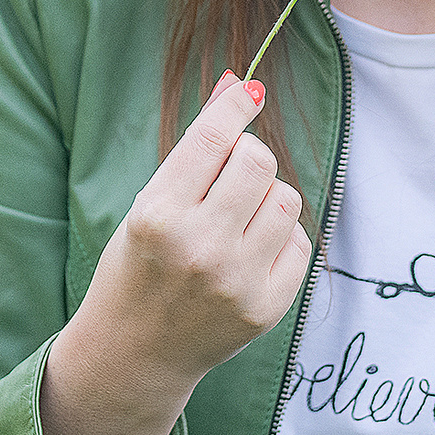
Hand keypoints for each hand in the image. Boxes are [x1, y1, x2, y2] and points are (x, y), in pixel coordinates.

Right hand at [90, 68, 311, 389]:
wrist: (135, 352)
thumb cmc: (138, 266)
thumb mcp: (149, 204)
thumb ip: (195, 148)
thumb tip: (238, 82)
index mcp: (157, 215)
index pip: (213, 137)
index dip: (236, 105)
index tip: (250, 91)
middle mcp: (198, 247)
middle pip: (258, 161)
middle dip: (249, 155)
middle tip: (231, 173)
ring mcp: (235, 281)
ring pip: (285, 198)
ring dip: (266, 196)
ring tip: (240, 216)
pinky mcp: (265, 308)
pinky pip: (298, 243)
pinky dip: (280, 237)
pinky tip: (252, 250)